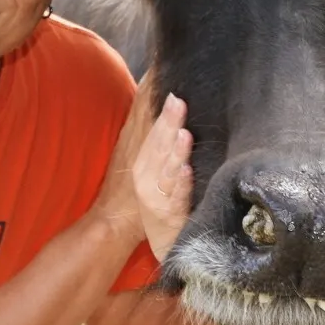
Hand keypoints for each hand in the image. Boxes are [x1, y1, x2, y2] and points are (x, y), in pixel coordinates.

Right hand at [132, 92, 193, 261]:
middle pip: (158, 145)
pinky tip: (186, 171)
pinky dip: (180, 184)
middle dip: (168, 122)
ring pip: (166, 169)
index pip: (151, 131)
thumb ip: (160, 144)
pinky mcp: (166, 214)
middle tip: (178, 101)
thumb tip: (171, 111)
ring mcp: (155, 195)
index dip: (159, 111)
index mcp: (143, 161)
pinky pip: (175, 196)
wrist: (138, 236)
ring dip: (175, 151)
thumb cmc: (154, 199)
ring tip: (184, 133)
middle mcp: (146, 176)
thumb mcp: (153, 169)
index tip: (167, 88)